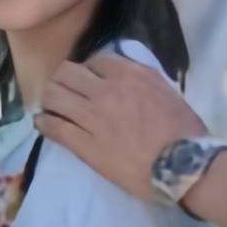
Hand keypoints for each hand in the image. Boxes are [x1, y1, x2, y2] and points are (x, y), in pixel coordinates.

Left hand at [38, 52, 208, 197]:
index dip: (88, 70)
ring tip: (51, 106)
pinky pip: (54, 127)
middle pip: (67, 72)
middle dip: (62, 80)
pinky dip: (44, 122)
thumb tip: (126, 75)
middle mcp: (106, 90)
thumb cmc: (183, 130)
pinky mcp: (85, 145)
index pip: (95, 60)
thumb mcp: (167, 91)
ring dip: (50, 99)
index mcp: (129, 74)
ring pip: (54, 96)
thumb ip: (143, 79)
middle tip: (63, 91)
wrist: (182, 165)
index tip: (87, 81)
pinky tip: (42, 123)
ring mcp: (92, 117)